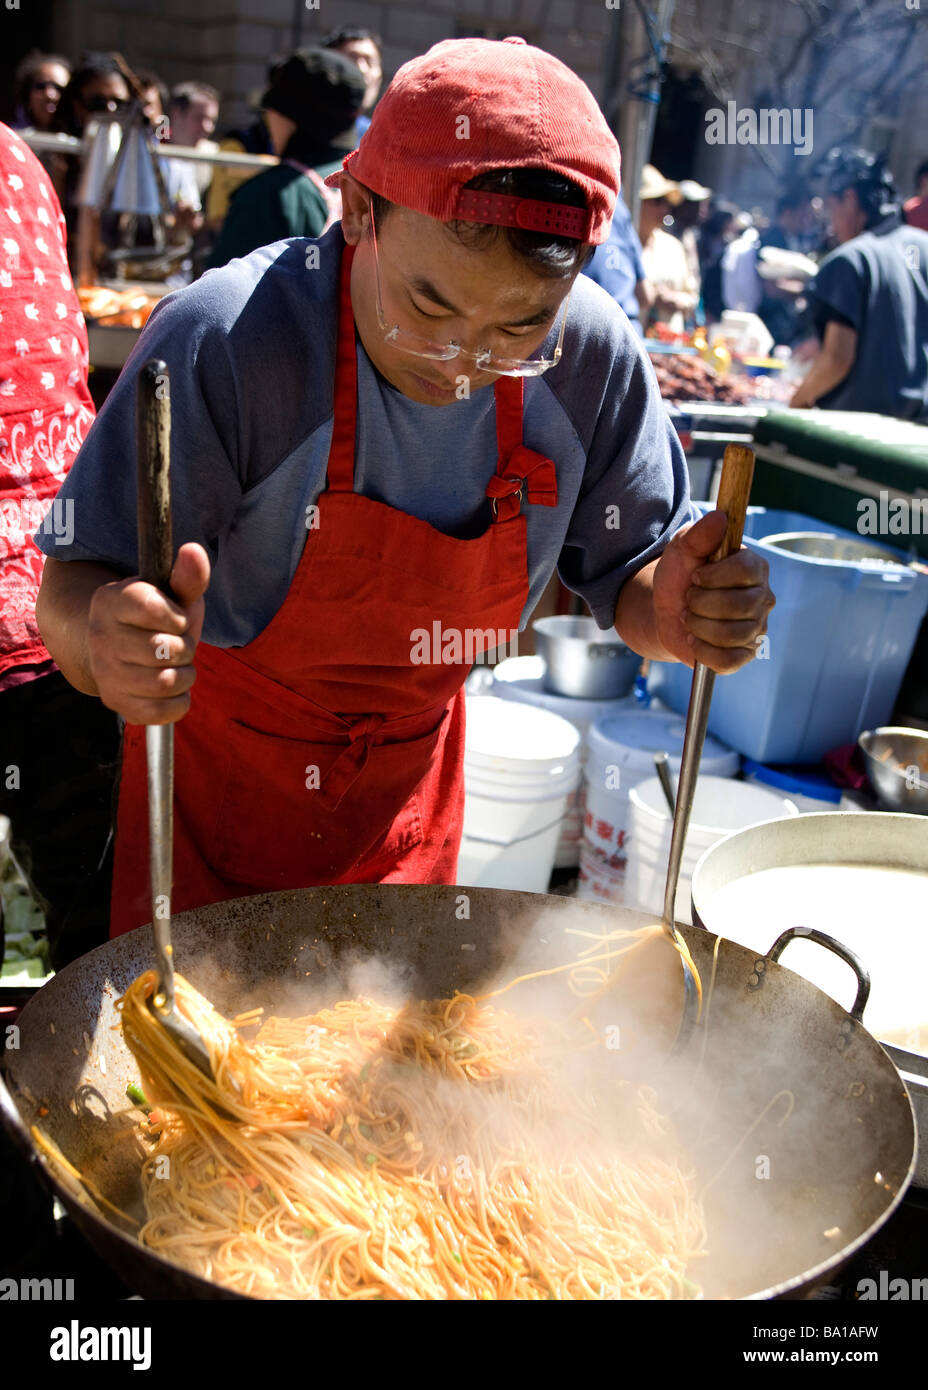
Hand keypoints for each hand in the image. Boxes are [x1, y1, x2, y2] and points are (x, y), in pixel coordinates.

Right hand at [87, 542, 210, 724]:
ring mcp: (105, 673)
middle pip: (164, 649)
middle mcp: (100, 637)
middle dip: (185, 647)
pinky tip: (173, 688)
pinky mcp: (117, 703)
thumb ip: (187, 577)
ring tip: (176, 664)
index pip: (152, 607)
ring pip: (167, 682)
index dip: (177, 616)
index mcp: (110, 601)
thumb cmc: (157, 618)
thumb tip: (194, 551)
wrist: (121, 650)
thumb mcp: (172, 594)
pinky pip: (164, 711)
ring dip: (185, 674)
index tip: (176, 618)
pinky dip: (179, 701)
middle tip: (177, 643)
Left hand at [652, 511, 773, 672]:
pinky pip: (728, 660)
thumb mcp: (682, 550)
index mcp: (754, 568)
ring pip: (731, 635)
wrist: (668, 611)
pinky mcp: (745, 654)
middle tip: (689, 599)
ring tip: (689, 618)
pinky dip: (704, 651)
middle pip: (738, 605)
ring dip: (699, 627)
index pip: (745, 571)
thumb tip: (719, 517)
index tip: (695, 576)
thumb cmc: (681, 577)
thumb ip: (699, 534)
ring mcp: (756, 628)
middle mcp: (763, 598)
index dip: (713, 576)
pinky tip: (694, 640)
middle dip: (701, 603)